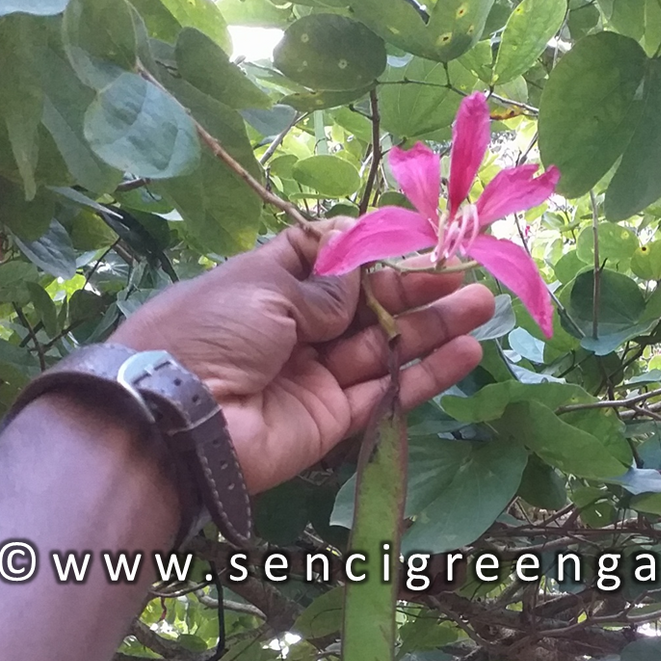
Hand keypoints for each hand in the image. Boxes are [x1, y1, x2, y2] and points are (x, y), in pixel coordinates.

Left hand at [112, 220, 494, 492]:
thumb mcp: (264, 288)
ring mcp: (316, 376)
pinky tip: (466, 353)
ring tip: (483, 305)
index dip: (371, 251)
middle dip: (417, 288)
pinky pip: (387, 393)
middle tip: (468, 274)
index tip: (416, 239)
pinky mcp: (333, 420)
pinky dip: (427, 375)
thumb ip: (325, 286)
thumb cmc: (211, 333)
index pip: (328, 262)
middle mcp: (294, 328)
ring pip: (386, 347)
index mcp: (266, 285)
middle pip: (367, 304)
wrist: (178, 420)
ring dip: (434, 327)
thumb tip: (364, 276)